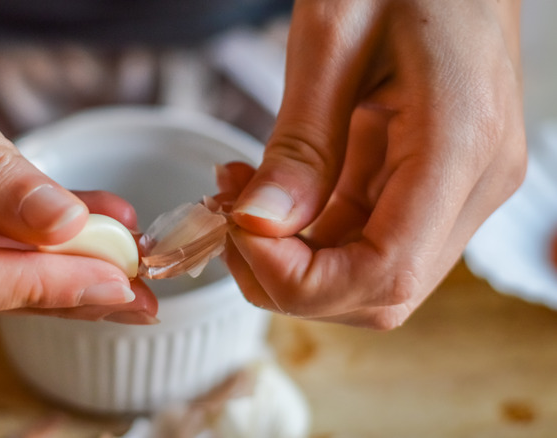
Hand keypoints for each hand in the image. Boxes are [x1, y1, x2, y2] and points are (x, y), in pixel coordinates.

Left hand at [224, 0, 526, 328]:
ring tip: (238, 196)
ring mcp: (459, 184)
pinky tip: (268, 192)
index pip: (385, 273)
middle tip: (228, 223)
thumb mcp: (334, 39)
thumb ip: (301, 144)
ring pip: (369, 271)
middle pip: (379, 290)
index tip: (237, 232)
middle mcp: (474, 182)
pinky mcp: (434, 176)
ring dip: (293, 255)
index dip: (299, 279)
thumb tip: (259, 224)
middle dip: (290, 278)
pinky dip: (309, 231)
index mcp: (462, 146)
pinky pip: (367, 233)